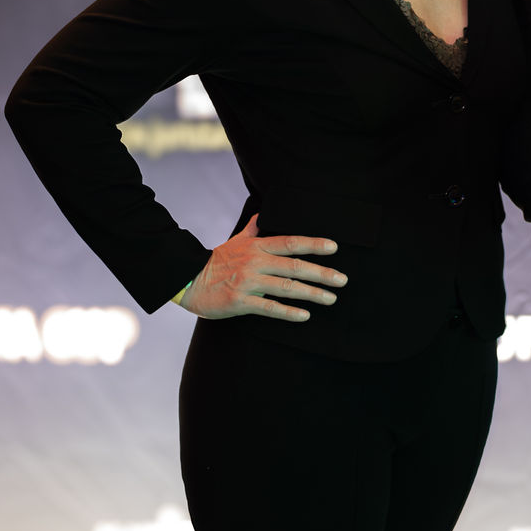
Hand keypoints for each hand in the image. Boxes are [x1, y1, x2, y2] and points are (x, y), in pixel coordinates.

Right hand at [180, 213, 345, 322]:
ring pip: (286, 287)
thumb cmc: (216, 261)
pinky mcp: (240, 301)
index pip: (290, 243)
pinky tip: (304, 315)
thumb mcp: (235, 241)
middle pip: (294, 266)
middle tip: (342, 280)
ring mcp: (248, 282)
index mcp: (257, 247)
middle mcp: (255, 262)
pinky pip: (268, 307)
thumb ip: (252, 229)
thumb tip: (263, 215)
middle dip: (321, 273)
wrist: (188, 280)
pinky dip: (288, 312)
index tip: (334, 248)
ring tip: (330, 298)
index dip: (313, 244)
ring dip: (311, 293)